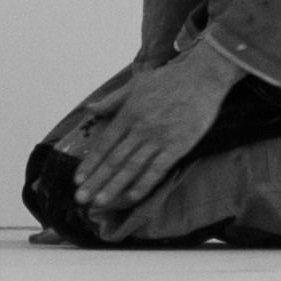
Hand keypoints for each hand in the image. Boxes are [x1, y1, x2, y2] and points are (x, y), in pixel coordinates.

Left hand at [73, 44, 233, 221]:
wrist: (202, 78)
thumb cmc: (169, 79)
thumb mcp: (136, 84)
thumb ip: (112, 100)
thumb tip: (90, 109)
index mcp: (128, 114)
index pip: (104, 144)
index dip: (90, 163)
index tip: (78, 179)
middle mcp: (140, 129)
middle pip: (114, 160)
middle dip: (96, 181)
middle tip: (81, 198)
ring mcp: (158, 139)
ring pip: (132, 168)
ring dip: (114, 186)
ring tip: (99, 202)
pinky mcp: (177, 147)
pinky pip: (157, 169)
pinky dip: (144, 184)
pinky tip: (132, 196)